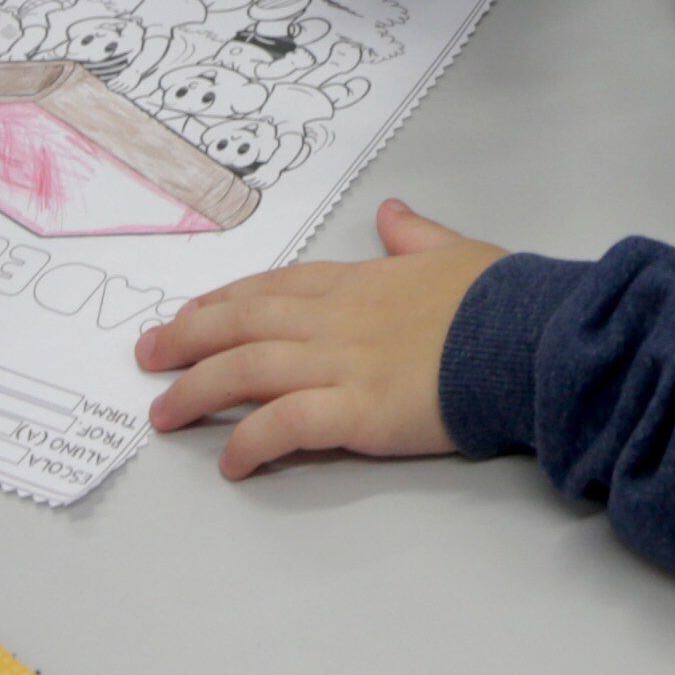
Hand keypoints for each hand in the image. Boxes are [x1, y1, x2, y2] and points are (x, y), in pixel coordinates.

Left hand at [140, 200, 496, 477]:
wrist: (527, 336)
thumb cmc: (499, 299)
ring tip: (164, 414)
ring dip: (197, 391)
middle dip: (185, 340)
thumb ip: (415, 236)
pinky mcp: (356, 412)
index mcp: (357, 283)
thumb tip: (395, 212)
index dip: (222, 302)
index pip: (272, 288)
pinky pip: (285, 426)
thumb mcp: (454, 251)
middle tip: (147, 358)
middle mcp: (336, 320)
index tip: (189, 315)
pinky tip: (230, 463)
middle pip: (241, 324)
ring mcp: (341, 365)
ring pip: (246, 371)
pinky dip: (250, 442)